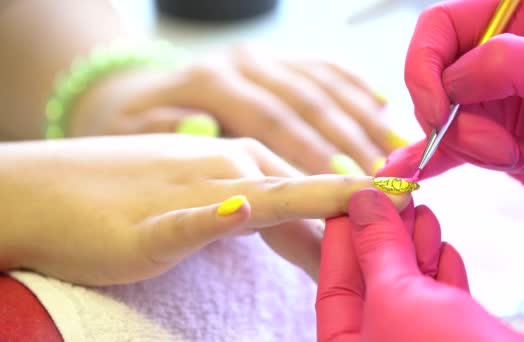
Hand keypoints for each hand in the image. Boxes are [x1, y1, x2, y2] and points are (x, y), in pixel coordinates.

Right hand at [0, 135, 411, 285]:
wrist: (45, 190)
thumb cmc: (128, 196)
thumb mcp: (202, 200)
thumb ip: (254, 212)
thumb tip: (301, 230)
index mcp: (239, 160)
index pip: (312, 183)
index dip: (361, 199)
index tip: (404, 212)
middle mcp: (225, 165)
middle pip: (304, 191)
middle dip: (357, 209)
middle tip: (409, 223)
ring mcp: (190, 189)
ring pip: (266, 199)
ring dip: (317, 207)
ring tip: (362, 216)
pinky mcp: (153, 221)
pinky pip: (194, 217)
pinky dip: (220, 214)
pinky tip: (241, 209)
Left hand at [69, 45, 408, 174]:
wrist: (135, 90)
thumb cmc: (139, 124)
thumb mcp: (137, 132)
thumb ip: (169, 132)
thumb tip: (206, 131)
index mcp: (212, 81)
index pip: (271, 121)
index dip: (311, 152)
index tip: (347, 184)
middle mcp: (244, 61)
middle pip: (306, 103)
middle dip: (350, 141)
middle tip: (384, 175)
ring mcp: (265, 56)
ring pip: (323, 85)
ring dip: (363, 118)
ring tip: (398, 150)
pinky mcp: (278, 57)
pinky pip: (324, 65)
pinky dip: (356, 86)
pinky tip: (383, 106)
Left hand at [316, 189, 523, 340]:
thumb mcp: (399, 297)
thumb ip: (379, 248)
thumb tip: (363, 202)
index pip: (334, 286)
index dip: (341, 239)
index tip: (352, 198)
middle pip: (374, 282)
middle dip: (384, 235)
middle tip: (390, 194)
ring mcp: (421, 341)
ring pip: (411, 286)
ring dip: (416, 246)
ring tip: (418, 209)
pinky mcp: (460, 339)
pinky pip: (443, 300)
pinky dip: (442, 269)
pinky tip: (442, 246)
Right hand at [381, 0, 523, 212]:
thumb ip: (509, 62)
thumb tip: (453, 81)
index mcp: (516, 16)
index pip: (440, 25)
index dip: (425, 66)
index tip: (439, 110)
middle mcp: (495, 52)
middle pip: (434, 78)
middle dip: (457, 120)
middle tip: (496, 147)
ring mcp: (487, 95)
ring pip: (439, 117)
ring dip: (467, 146)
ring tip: (514, 156)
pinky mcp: (483, 133)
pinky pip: (443, 143)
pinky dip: (429, 158)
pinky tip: (411, 169)